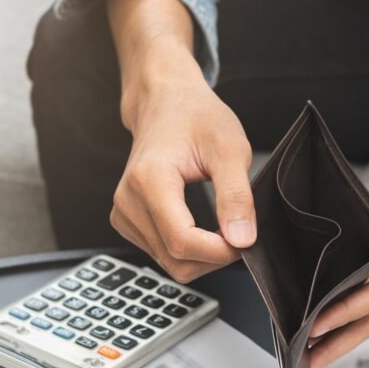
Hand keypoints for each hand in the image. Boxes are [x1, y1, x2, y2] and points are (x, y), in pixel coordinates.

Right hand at [110, 40, 256, 281]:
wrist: (165, 104)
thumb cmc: (196, 118)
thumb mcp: (230, 149)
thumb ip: (237, 196)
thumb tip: (242, 240)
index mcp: (149, 180)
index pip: (182, 242)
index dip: (219, 251)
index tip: (245, 240)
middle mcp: (127, 201)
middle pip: (176, 260)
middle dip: (214, 257)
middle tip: (239, 230)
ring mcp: (123, 213)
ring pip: (170, 264)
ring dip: (203, 256)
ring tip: (221, 223)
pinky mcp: (127, 222)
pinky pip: (162, 254)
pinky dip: (189, 250)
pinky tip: (202, 226)